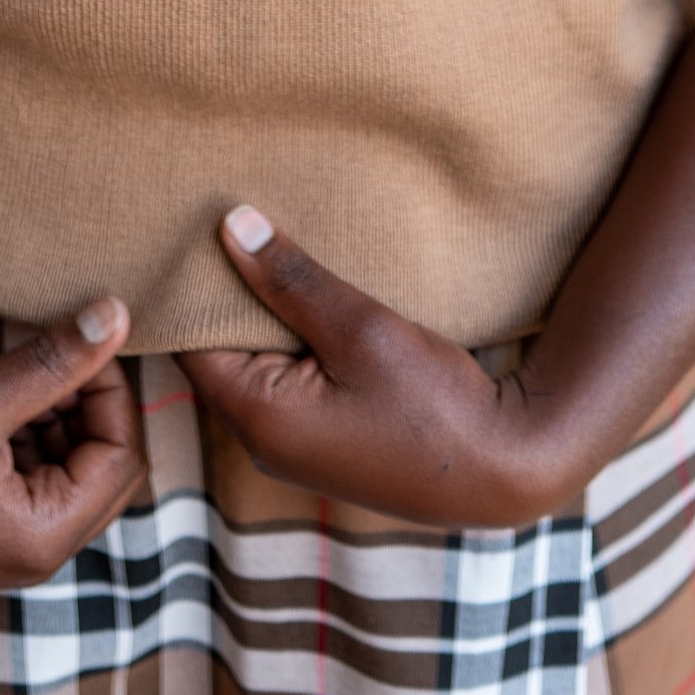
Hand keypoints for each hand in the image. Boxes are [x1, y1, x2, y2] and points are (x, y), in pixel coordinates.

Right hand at [0, 298, 144, 588]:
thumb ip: (54, 360)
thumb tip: (119, 314)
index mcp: (44, 538)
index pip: (122, 457)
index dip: (112, 393)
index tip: (85, 344)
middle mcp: (39, 557)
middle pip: (109, 470)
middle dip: (92, 408)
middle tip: (61, 357)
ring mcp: (17, 551)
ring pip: (78, 472)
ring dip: (64, 419)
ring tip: (21, 380)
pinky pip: (44, 482)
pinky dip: (37, 438)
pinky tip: (3, 407)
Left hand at [181, 211, 581, 527]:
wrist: (504, 466)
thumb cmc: (433, 402)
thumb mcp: (360, 327)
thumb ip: (290, 280)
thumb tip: (229, 227)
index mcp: (257, 416)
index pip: (190, 341)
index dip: (189, 285)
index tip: (193, 228)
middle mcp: (263, 441)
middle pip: (218, 354)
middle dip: (225, 295)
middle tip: (230, 227)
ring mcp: (294, 448)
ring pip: (255, 367)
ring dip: (262, 318)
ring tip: (270, 255)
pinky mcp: (325, 444)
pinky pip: (286, 384)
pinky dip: (289, 342)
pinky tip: (310, 304)